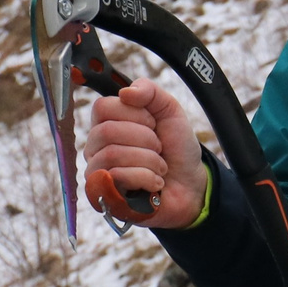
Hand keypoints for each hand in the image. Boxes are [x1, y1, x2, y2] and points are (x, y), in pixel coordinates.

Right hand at [81, 79, 207, 228]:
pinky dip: (146, 177)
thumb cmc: (176, 148)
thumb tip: (126, 92)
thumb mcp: (170, 111)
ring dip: (149, 159)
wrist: (191, 184)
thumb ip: (150, 92)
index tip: (153, 123)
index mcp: (107, 122)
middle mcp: (96, 146)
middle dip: (145, 138)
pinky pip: (117, 177)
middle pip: (107, 131)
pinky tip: (156, 182)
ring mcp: (98, 171)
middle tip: (159, 147)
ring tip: (160, 166)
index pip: (102, 107)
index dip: (134, 114)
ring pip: (112, 154)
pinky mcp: (105, 195)